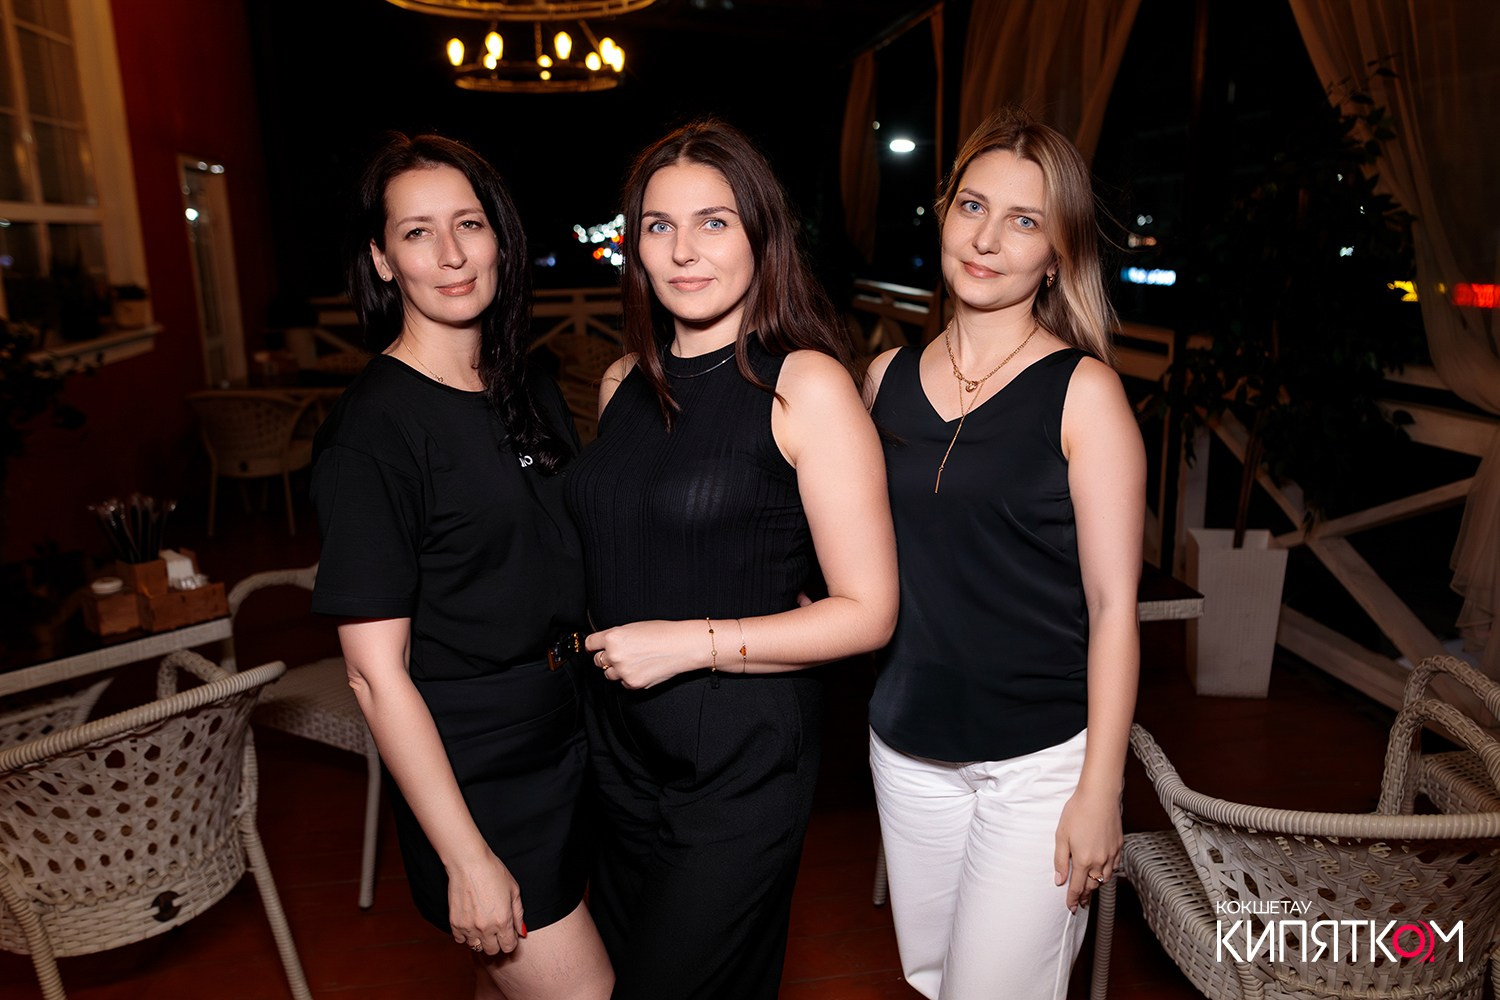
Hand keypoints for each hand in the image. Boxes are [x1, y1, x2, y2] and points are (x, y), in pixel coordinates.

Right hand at [447, 852, 525, 955]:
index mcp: (503, 921)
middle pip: (492, 951)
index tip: (508, 933)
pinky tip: (470, 922)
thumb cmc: (493, 872)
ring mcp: (468, 927)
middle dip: (496, 942)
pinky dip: (465, 935)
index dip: (510, 941)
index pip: (508, 947)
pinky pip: (460, 940)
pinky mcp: (455, 923)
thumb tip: (522, 932)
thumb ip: (518, 914)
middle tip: (495, 930)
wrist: (468, 863)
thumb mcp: (514, 890)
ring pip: (475, 947)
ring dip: (480, 939)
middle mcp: (486, 928)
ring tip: (481, 924)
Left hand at [586, 620, 702, 689]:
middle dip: (606, 658)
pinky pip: (623, 684)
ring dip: (617, 670)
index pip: (590, 644)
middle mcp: (615, 654)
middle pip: (598, 661)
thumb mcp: (634, 627)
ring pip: (609, 674)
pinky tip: (642, 669)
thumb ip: (616, 637)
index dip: (593, 646)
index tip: (594, 648)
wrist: (682, 646)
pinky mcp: (633, 683)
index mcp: (613, 637)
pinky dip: (629, 678)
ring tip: (634, 661)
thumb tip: (604, 644)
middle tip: (621, 654)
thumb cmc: (662, 633)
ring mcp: (623, 671)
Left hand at [1053, 783, 1122, 913]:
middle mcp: (1099, 861)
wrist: (1099, 796)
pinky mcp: (1119, 846)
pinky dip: (1108, 873)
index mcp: (1083, 860)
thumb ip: (1060, 860)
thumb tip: (1060, 880)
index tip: (1070, 907)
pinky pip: (1115, 866)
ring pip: (1105, 878)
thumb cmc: (1078, 812)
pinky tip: (1104, 872)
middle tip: (1080, 902)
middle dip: (1085, 895)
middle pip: (1092, 886)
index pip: (1077, 887)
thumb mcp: (1061, 836)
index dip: (1072, 899)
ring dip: (1097, 886)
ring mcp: (1111, 854)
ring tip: (1090, 890)